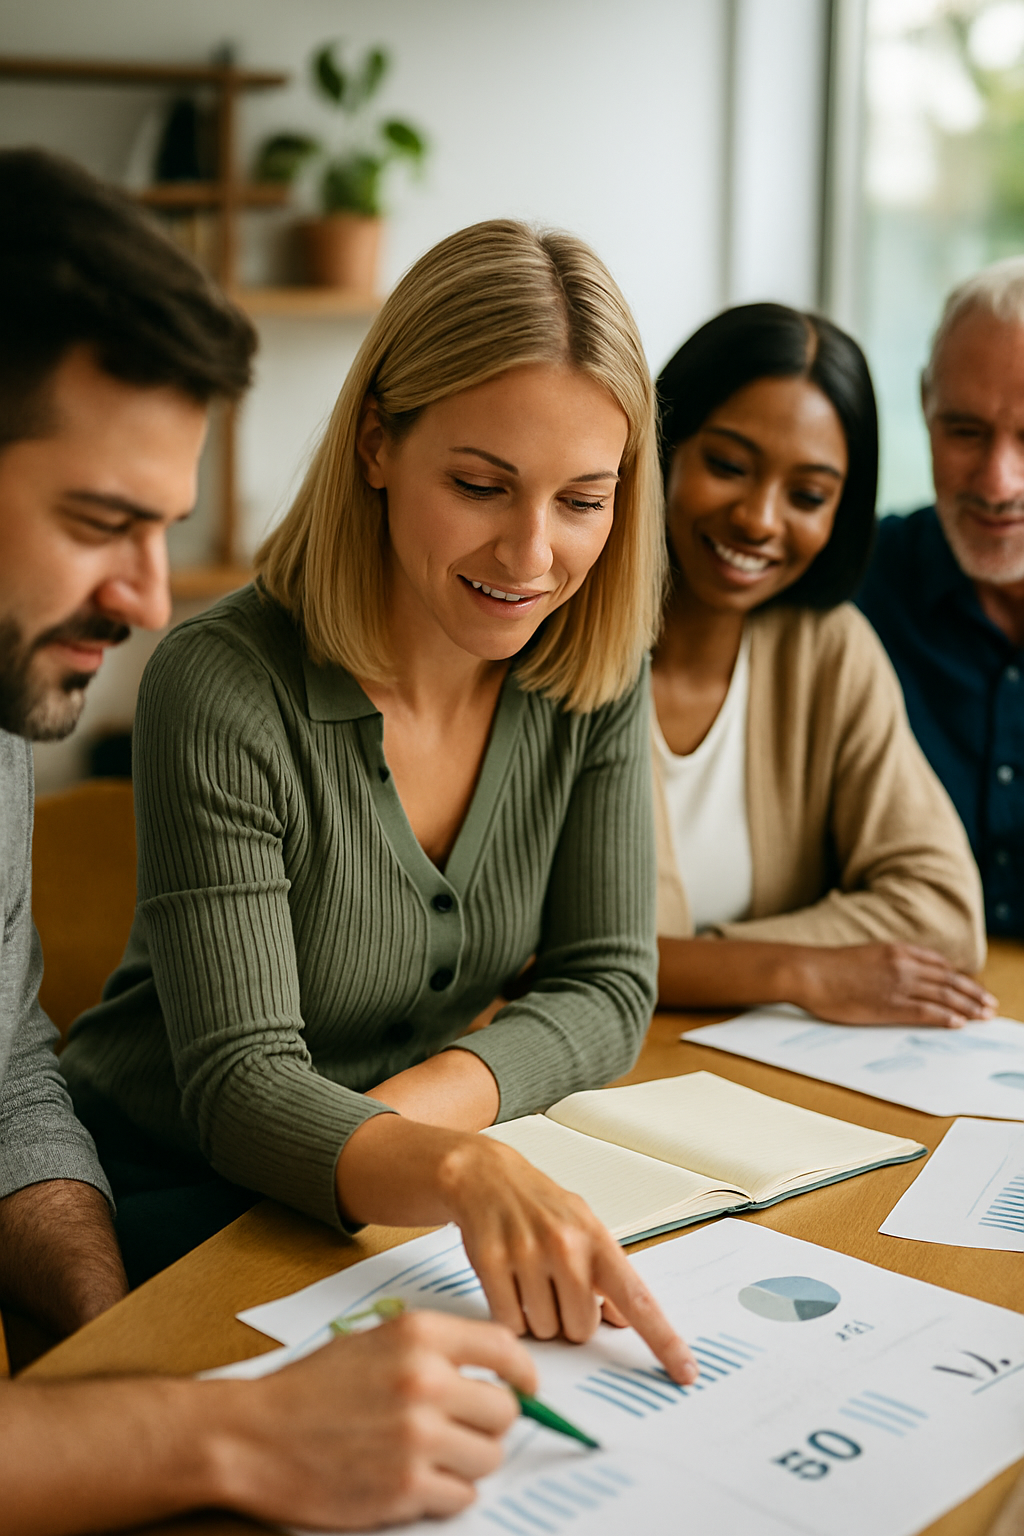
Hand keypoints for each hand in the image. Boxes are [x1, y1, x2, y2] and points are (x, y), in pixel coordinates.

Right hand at [224, 1311, 536, 1529]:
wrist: (254, 1434)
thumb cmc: (313, 1388)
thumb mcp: (376, 1341)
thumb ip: (434, 1351)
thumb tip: (496, 1374)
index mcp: (419, 1336)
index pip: (504, 1348)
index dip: (524, 1372)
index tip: (528, 1387)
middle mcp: (424, 1381)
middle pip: (505, 1411)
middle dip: (489, 1424)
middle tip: (463, 1429)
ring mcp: (417, 1437)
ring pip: (489, 1457)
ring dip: (469, 1461)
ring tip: (433, 1455)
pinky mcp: (405, 1489)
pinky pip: (462, 1496)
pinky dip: (446, 1493)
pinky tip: (416, 1480)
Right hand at [437, 1134, 698, 1383]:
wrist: (485, 1175)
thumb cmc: (539, 1205)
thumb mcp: (582, 1228)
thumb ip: (606, 1274)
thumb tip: (624, 1320)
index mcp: (596, 1239)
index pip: (638, 1298)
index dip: (663, 1339)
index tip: (686, 1371)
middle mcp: (565, 1245)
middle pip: (581, 1329)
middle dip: (569, 1319)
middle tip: (556, 1288)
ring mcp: (526, 1252)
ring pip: (544, 1330)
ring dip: (538, 1318)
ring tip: (529, 1281)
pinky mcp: (490, 1261)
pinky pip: (509, 1323)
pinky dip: (510, 1316)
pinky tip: (508, 1284)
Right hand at [793, 943, 996, 1026]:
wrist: (809, 972)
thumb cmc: (830, 967)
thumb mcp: (866, 954)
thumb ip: (888, 962)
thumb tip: (902, 975)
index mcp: (897, 950)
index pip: (939, 964)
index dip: (959, 977)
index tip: (972, 987)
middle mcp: (904, 965)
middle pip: (949, 980)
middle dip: (973, 993)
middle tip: (990, 1005)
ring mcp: (898, 985)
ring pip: (944, 996)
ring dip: (968, 1006)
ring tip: (984, 1016)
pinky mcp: (890, 1005)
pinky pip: (927, 1012)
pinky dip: (946, 1017)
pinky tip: (959, 1023)